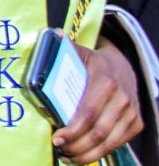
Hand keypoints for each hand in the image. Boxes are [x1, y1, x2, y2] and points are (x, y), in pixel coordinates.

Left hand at [52, 35, 142, 163]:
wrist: (124, 67)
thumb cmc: (94, 63)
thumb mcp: (80, 52)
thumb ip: (66, 48)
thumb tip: (53, 35)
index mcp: (104, 81)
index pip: (87, 112)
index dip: (72, 129)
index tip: (56, 138)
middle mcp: (121, 98)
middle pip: (97, 131)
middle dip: (76, 145)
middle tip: (59, 150)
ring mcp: (131, 112)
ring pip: (108, 142)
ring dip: (87, 154)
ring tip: (68, 156)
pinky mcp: (136, 123)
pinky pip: (118, 143)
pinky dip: (100, 153)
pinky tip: (83, 154)